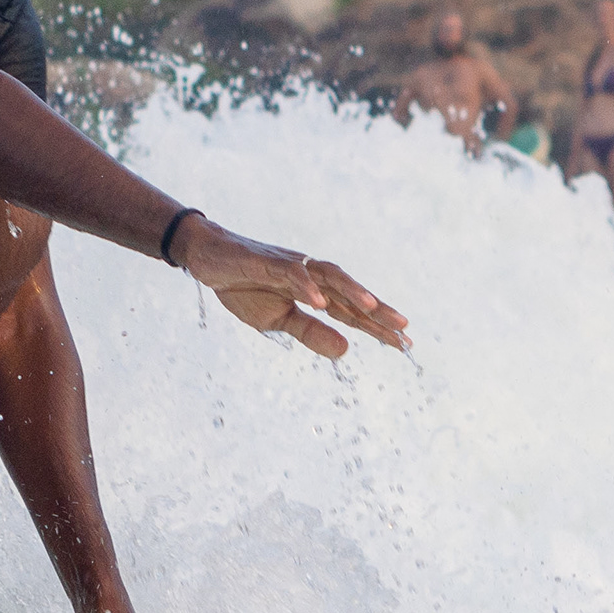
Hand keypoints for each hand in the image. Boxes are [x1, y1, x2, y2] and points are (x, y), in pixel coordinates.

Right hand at [175, 222, 409, 357]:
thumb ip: (311, 333)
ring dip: (352, 291)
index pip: (352, 312)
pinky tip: (320, 301)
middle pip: (350, 293)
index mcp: (315, 293)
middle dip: (377, 310)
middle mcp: (311, 277)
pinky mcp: (268, 262)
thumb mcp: (278, 320)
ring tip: (373, 308)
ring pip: (329, 276)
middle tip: (404, 328)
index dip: (377, 327)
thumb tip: (346, 352)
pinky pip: (292, 273)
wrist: (209, 260)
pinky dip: (307, 287)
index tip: (404, 344)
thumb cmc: (245, 288)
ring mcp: (292, 267)